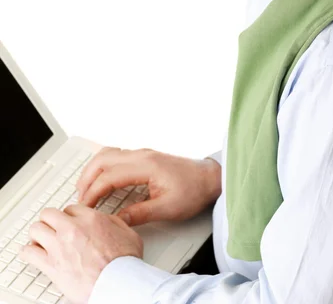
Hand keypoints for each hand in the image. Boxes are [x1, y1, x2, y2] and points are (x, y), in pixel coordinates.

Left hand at [19, 204, 143, 303]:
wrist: (118, 283)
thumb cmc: (124, 263)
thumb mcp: (128, 233)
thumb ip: (116, 222)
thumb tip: (112, 220)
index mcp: (91, 219)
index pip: (70, 208)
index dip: (70, 216)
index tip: (70, 222)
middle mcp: (72, 229)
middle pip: (48, 214)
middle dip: (50, 220)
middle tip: (52, 227)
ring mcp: (59, 246)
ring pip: (35, 229)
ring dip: (38, 234)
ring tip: (40, 240)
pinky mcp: (51, 265)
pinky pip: (29, 253)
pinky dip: (28, 252)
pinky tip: (32, 254)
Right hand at [76, 147, 221, 226]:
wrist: (209, 178)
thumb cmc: (193, 191)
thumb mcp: (168, 208)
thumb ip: (140, 214)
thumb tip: (117, 221)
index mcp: (146, 165)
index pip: (109, 175)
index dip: (93, 192)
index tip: (85, 207)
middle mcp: (142, 155)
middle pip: (103, 159)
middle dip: (87, 178)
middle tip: (80, 198)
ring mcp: (142, 153)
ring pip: (108, 154)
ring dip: (93, 170)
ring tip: (86, 189)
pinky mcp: (144, 156)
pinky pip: (116, 155)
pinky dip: (103, 166)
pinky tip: (102, 179)